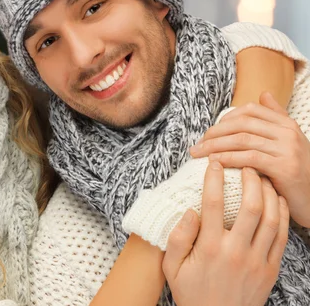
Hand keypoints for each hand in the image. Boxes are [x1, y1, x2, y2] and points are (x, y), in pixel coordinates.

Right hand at [162, 161, 288, 305]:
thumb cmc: (191, 293)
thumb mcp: (172, 267)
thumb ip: (178, 238)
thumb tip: (190, 211)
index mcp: (209, 248)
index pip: (213, 204)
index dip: (214, 179)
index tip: (214, 162)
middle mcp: (235, 252)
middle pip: (250, 207)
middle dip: (249, 180)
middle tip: (244, 164)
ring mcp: (256, 261)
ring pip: (270, 219)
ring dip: (268, 193)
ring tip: (262, 177)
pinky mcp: (270, 269)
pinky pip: (281, 236)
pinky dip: (281, 214)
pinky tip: (276, 200)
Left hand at [190, 91, 309, 226]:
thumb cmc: (298, 172)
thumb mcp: (289, 142)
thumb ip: (276, 118)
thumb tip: (263, 93)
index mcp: (287, 124)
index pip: (250, 111)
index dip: (225, 119)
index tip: (209, 132)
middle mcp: (288, 133)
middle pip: (242, 124)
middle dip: (215, 133)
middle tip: (197, 144)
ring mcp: (288, 149)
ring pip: (242, 140)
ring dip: (215, 146)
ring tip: (198, 154)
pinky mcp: (285, 168)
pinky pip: (249, 158)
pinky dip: (227, 158)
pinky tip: (214, 163)